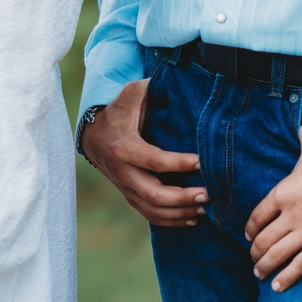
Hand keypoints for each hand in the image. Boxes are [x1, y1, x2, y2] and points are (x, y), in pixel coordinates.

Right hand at [78, 80, 205, 227]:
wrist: (92, 134)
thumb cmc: (119, 110)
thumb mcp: (133, 94)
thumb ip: (154, 88)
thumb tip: (182, 80)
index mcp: (124, 147)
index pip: (155, 161)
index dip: (180, 164)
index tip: (203, 162)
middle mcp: (123, 172)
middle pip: (154, 195)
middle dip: (183, 198)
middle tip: (209, 194)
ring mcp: (125, 187)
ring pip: (153, 210)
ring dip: (180, 212)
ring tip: (205, 208)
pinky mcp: (129, 196)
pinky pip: (149, 215)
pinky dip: (171, 221)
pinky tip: (192, 218)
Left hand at [244, 125, 301, 290]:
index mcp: (282, 192)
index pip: (258, 216)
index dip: (250, 228)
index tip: (248, 235)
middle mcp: (290, 214)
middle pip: (263, 239)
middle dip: (255, 251)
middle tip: (252, 259)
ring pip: (278, 254)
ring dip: (265, 266)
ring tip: (259, 273)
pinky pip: (301, 264)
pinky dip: (288, 277)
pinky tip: (278, 287)